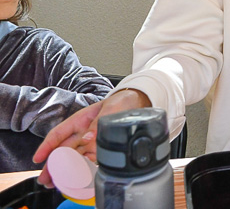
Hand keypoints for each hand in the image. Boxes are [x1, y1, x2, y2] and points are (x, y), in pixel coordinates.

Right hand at [33, 89, 149, 186]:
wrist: (136, 103)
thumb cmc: (120, 102)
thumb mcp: (110, 109)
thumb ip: (98, 123)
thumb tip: (89, 138)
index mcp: (80, 120)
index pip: (58, 134)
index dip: (47, 146)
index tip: (38, 158)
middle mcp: (82, 132)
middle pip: (62, 150)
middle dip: (52, 165)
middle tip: (45, 179)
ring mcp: (89, 140)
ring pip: (72, 157)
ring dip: (64, 170)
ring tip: (56, 183)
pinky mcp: (99, 147)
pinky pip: (88, 159)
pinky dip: (82, 169)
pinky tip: (77, 179)